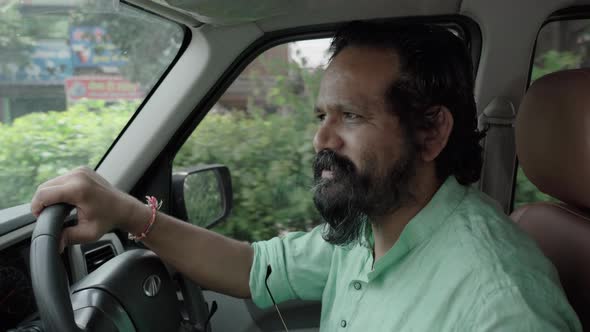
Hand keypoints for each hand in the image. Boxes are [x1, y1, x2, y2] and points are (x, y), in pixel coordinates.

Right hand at [31, 166, 146, 250]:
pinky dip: (59, 189)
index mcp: (78, 189)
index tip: (39, 217)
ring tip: (56, 209)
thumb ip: (68, 238)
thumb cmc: (108, 220)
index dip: (36, 207)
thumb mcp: (88, 233)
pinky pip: (61, 179)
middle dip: (42, 202)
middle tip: (47, 215)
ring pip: (52, 182)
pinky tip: (65, 201)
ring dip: (50, 195)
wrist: (124, 208)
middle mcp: (78, 176)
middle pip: (45, 187)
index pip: (44, 194)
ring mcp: (80, 170)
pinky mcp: (82, 170)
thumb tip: (55, 244)